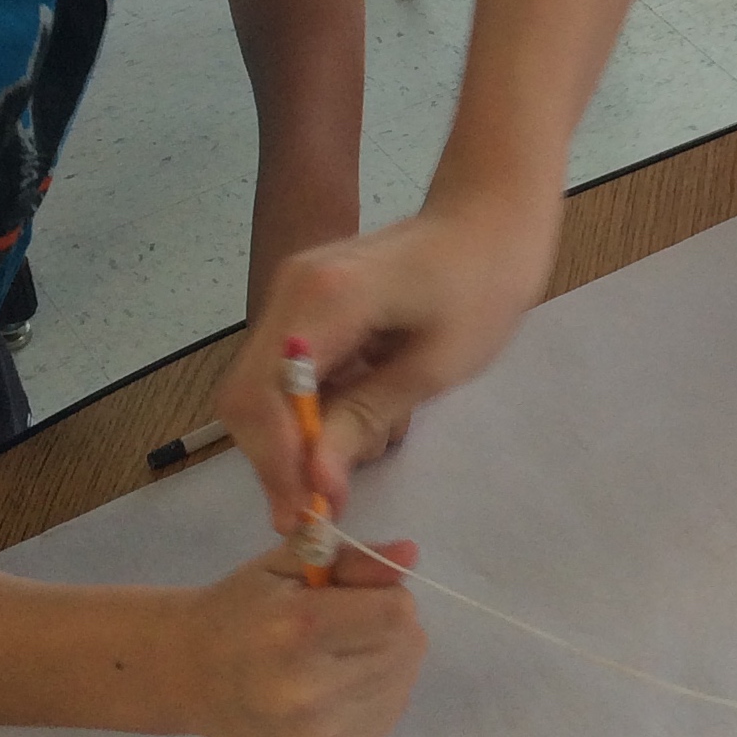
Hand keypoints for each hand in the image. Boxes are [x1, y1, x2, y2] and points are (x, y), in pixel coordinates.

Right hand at [174, 540, 427, 736]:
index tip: (355, 598)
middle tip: (346, 627)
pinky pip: (387, 715)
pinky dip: (375, 695)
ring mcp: (317, 733)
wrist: (186, 677)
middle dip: (389, 629)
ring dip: (385, 662)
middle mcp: (307, 689)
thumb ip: (353, 558)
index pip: (396, 613)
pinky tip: (336, 687)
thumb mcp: (288, 567)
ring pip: (403, 682)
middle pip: (407, 647)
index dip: (386, 597)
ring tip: (337, 657)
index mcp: (296, 630)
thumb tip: (411, 552)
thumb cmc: (239, 611)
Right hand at [218, 198, 554, 530]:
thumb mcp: (433, 367)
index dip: (281, 464)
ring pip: (260, 390)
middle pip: (248, 398)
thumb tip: (317, 484)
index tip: (310, 514)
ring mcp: (290, 296)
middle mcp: (289, 293)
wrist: (489, 222)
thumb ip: (365, 419)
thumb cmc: (481, 289)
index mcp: (322, 301)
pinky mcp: (303, 306)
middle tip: (321, 510)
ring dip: (293, 440)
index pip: (266, 399)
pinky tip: (355, 425)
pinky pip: (285, 374)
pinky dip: (308, 413)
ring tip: (346, 467)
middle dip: (278, 460)